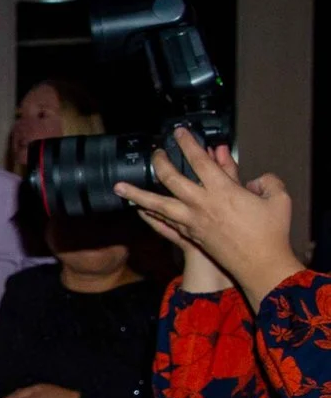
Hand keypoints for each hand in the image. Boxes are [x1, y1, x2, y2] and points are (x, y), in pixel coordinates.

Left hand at [115, 132, 301, 304]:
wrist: (261, 265)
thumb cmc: (271, 232)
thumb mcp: (277, 199)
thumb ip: (266, 182)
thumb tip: (253, 178)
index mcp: (223, 191)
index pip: (200, 161)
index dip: (188, 144)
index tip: (179, 133)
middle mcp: (202, 204)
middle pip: (171, 178)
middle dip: (160, 162)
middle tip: (155, 153)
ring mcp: (192, 221)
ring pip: (157, 204)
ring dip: (137, 194)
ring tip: (118, 187)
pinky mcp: (190, 235)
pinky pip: (164, 223)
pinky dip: (151, 215)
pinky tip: (139, 210)